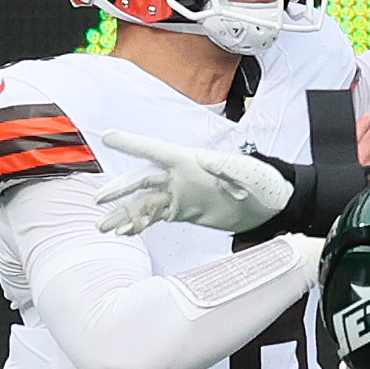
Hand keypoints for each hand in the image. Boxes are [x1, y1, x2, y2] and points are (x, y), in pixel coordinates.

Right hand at [95, 131, 293, 235]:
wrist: (271, 206)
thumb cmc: (262, 181)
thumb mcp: (247, 172)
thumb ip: (226, 165)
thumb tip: (203, 159)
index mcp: (191, 160)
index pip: (157, 150)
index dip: (133, 144)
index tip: (108, 136)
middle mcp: (181, 176)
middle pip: (143, 180)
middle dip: (120, 190)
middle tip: (98, 201)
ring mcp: (180, 194)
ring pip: (145, 201)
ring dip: (124, 213)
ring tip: (104, 227)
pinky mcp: (184, 211)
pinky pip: (156, 216)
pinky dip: (139, 223)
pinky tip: (125, 232)